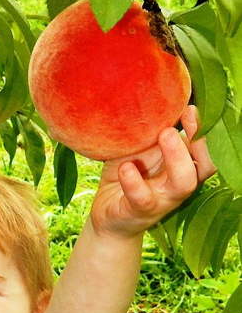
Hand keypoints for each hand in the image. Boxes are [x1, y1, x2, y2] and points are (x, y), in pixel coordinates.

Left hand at [90, 105, 216, 237]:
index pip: (206, 149)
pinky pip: (141, 198)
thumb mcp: (138, 150)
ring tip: (165, 134)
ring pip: (183, 183)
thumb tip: (152, 98)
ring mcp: (161, 200)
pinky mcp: (138, 211)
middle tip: (187, 114)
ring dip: (177, 157)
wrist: (106, 214)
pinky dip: (134, 182)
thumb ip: (149, 131)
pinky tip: (126, 168)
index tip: (190, 106)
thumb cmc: (126, 176)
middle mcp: (178, 184)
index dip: (205, 128)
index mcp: (182, 167)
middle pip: (205, 165)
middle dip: (201, 139)